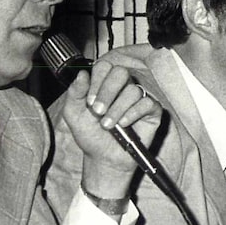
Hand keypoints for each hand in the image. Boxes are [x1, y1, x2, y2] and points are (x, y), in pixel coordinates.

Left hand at [61, 60, 161, 198]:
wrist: (103, 157)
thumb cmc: (90, 134)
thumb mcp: (73, 114)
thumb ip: (75, 93)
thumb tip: (82, 74)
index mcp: (104, 83)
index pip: (104, 67)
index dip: (96, 81)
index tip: (89, 102)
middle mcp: (122, 87)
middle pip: (121, 72)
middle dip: (107, 92)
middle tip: (97, 111)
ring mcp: (138, 98)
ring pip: (133, 90)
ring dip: (117, 109)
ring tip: (107, 125)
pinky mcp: (152, 111)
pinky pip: (147, 103)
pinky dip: (133, 113)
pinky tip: (123, 124)